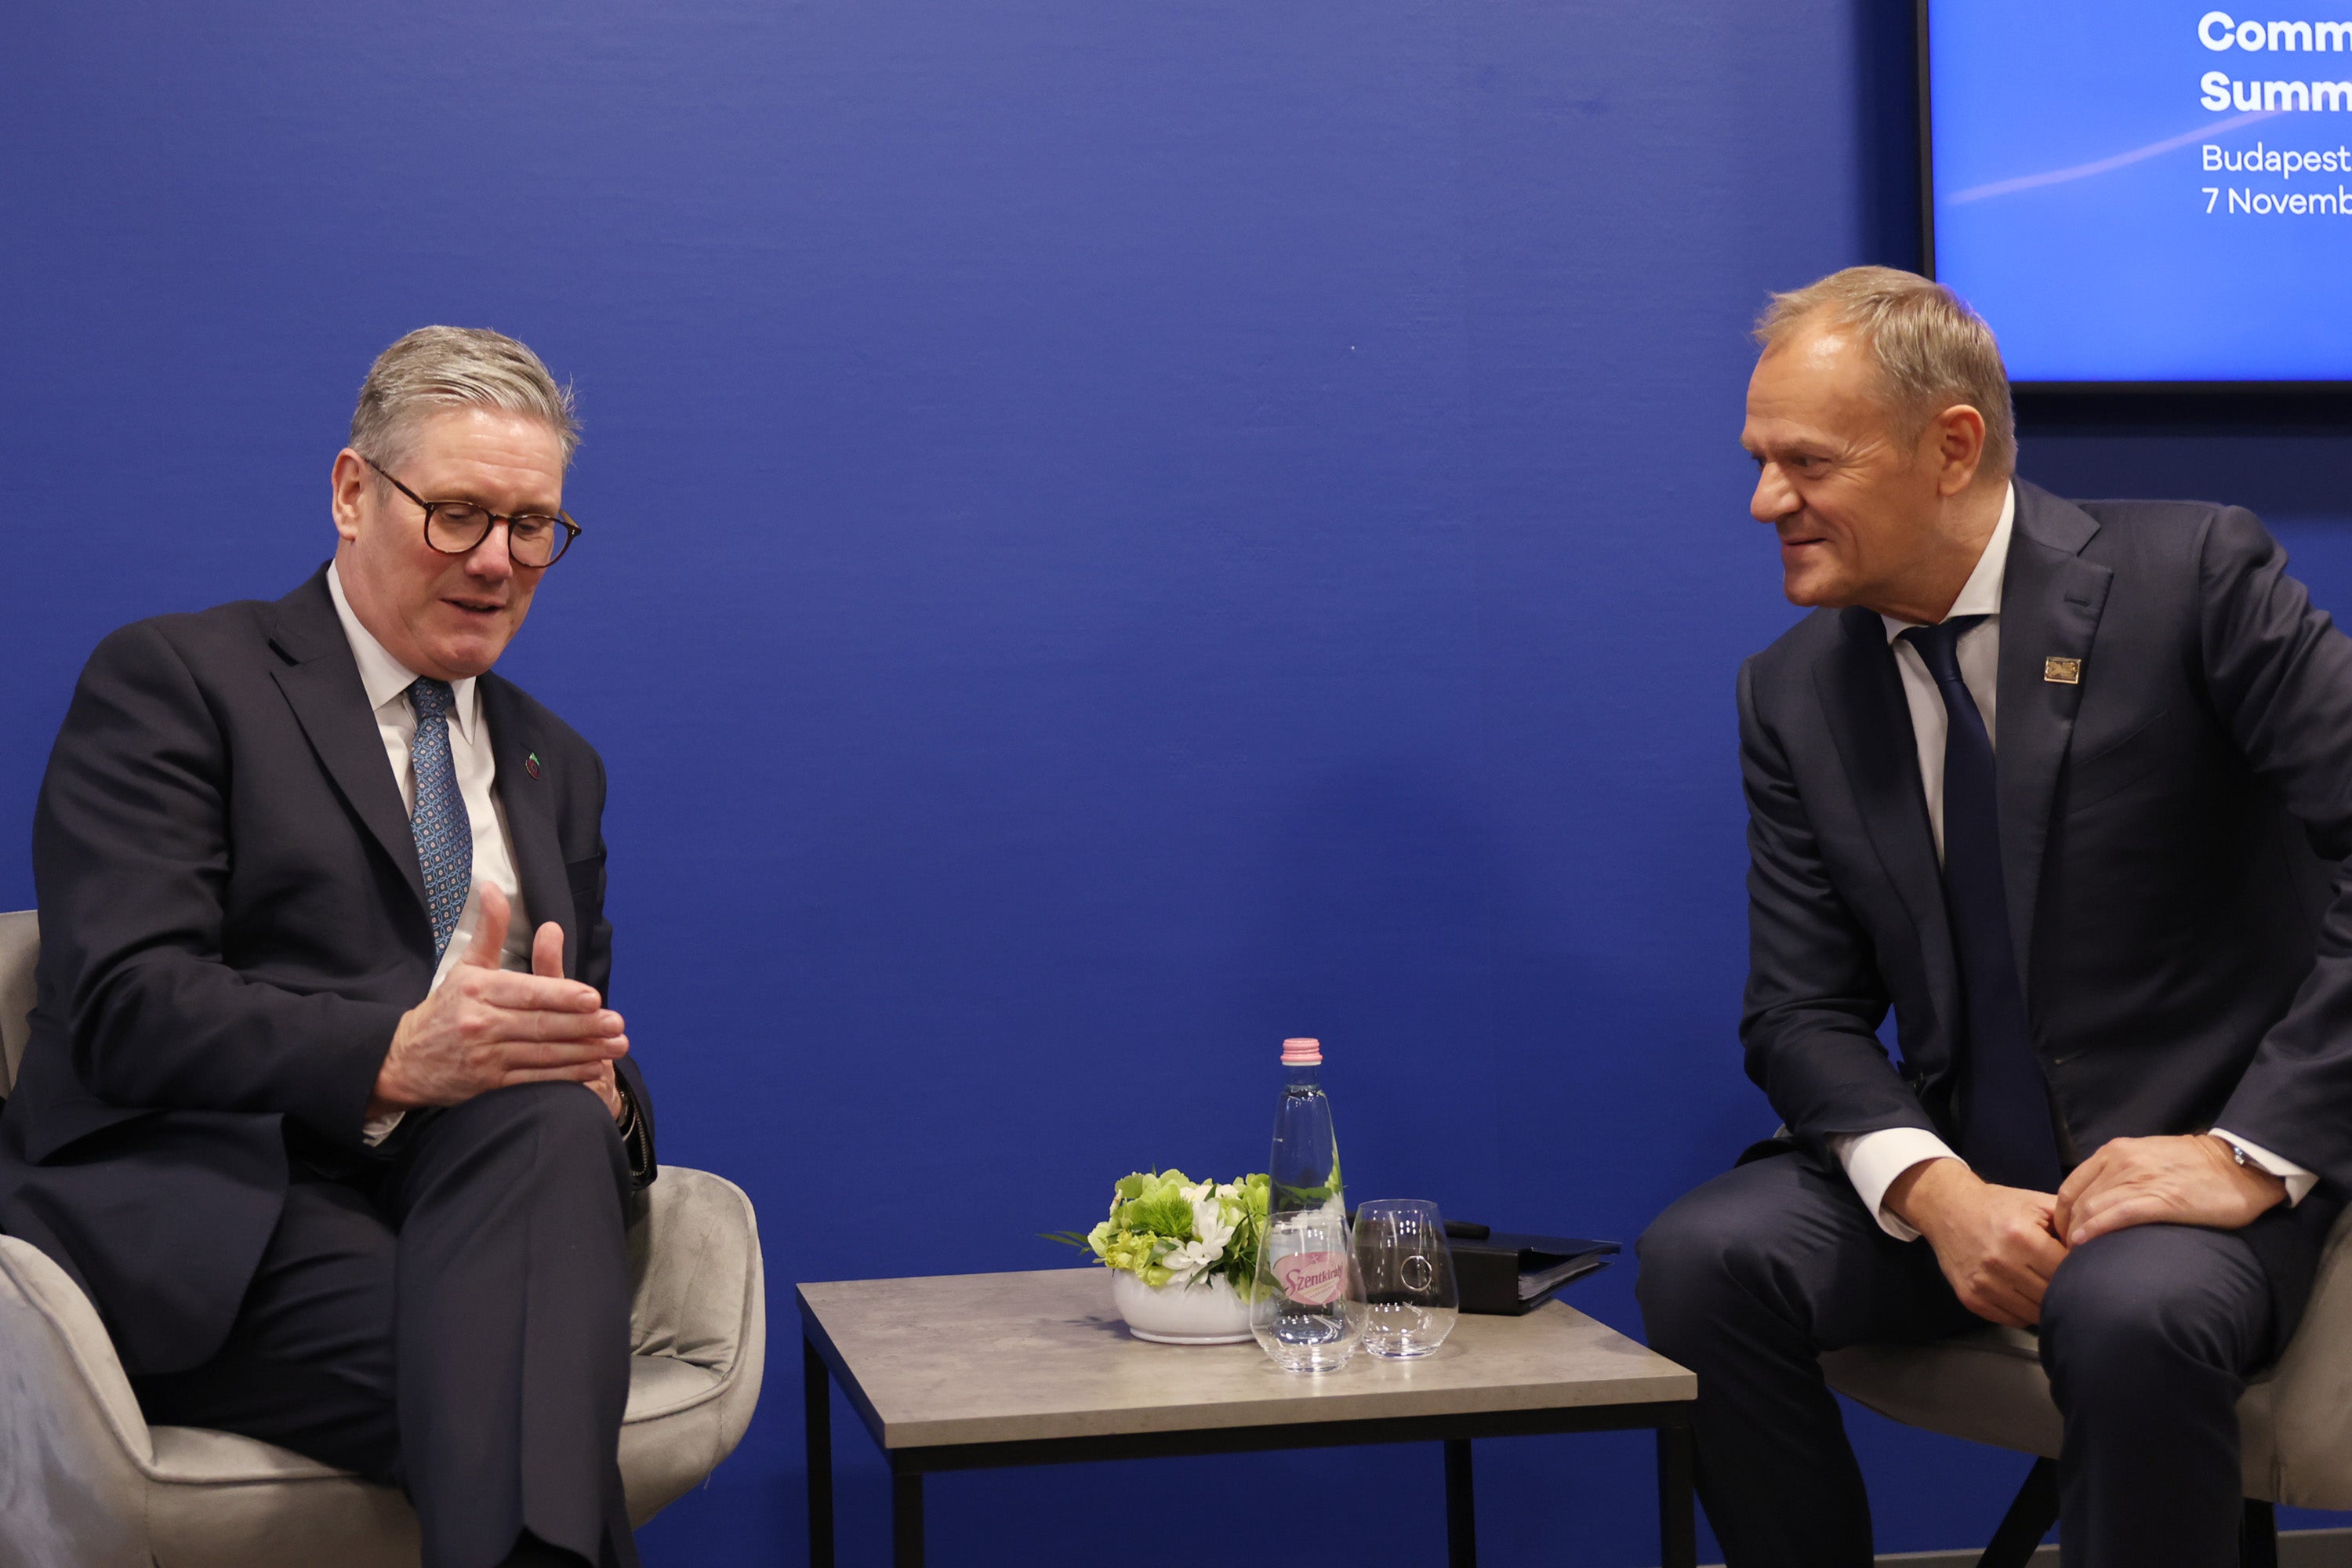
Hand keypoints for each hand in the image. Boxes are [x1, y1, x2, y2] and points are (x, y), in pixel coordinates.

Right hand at [368, 884, 628, 1116]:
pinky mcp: (489, 1086)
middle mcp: (481, 1024)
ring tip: (616, 1046)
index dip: (562, 995)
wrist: (404, 1061)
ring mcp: (486, 1058)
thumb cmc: (445, 1009)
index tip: (593, 997)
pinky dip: (565, 1077)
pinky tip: (592, 1069)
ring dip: (584, 1051)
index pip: (527, 993)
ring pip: (542, 1054)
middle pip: (541, 1025)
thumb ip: (489, 930)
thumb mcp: (465, 967)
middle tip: (617, 1023)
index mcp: (478, 991)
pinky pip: (534, 1080)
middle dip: (584, 1025)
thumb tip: (493, 887)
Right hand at [1886, 1158, 2068, 1327]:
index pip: (2067, 1270)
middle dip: (2063, 1289)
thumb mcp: (2036, 1203)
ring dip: (2044, 1304)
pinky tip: (2022, 1293)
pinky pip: (2013, 1319)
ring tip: (2044, 1287)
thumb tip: (2101, 1247)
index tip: (2081, 1268)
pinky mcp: (1972, 1299)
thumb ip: (2070, 1222)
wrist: (1947, 1208)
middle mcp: (2002, 1263)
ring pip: (2035, 1313)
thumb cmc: (1997, 1205)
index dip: (2079, 1270)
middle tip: (2067, 1282)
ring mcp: (1985, 1284)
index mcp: (2022, 1237)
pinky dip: (2023, 1311)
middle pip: (2052, 1294)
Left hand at [2051, 1134, 2284, 1247]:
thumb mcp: (2145, 1159)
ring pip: (2090, 1210)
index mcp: (2114, 1152)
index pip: (2070, 1187)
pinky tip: (2086, 1245)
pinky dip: (2095, 1231)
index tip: (2064, 1237)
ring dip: (2078, 1235)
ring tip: (2077, 1258)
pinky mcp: (2161, 1200)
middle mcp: (2120, 1162)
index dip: (2060, 1215)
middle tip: (2068, 1254)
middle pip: (2075, 1202)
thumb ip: (2118, 1175)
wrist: (2239, 1164)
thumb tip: (2096, 1205)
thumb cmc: (2194, 1167)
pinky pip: (2116, 1216)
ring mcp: (2139, 1180)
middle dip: (2066, 1230)